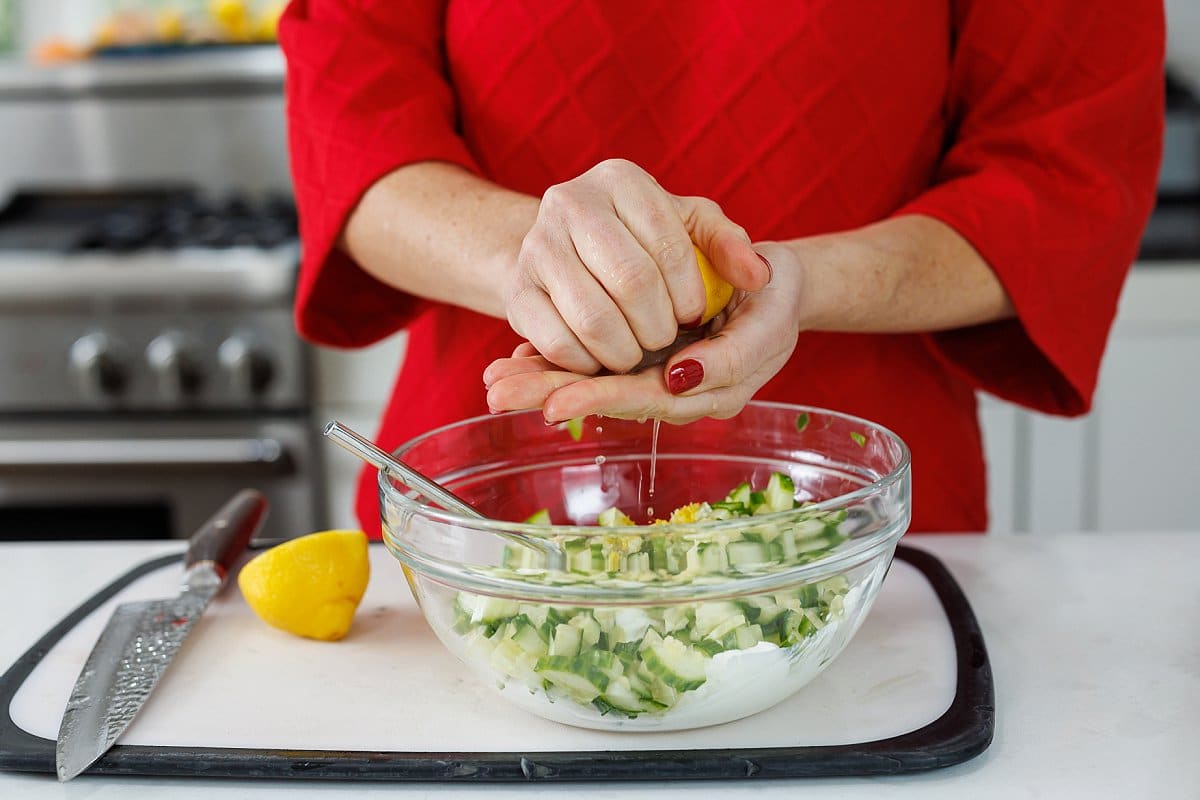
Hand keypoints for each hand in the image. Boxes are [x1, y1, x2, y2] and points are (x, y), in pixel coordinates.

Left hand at [485, 242, 803, 424]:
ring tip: (495, 386)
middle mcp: (674, 391)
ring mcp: (655, 374)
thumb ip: (732, 355)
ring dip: (543, 384)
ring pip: (594, 382)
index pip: (647, 399)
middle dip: (554, 396)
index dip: (602, 399)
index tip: (557, 403)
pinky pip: (595, 364)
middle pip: (608, 397)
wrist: (773, 282)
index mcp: (708, 391)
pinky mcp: (640, 356)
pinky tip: (515, 364)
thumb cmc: (773, 295)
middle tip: (502, 396)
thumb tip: (679, 378)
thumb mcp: (769, 320)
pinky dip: (556, 363)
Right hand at [503, 158, 769, 374]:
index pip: (668, 244)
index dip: (689, 293)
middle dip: (659, 326)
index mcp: (620, 180)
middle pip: (631, 282)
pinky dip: (589, 362)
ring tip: (638, 353)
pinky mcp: (516, 292)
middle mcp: (570, 202)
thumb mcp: (688, 229)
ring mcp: (535, 246)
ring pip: (592, 317)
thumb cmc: (640, 241)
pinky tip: (604, 358)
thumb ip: (728, 246)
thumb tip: (757, 276)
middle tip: (665, 340)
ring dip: (626, 351)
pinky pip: (557, 342)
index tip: (694, 315)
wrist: (564, 251)